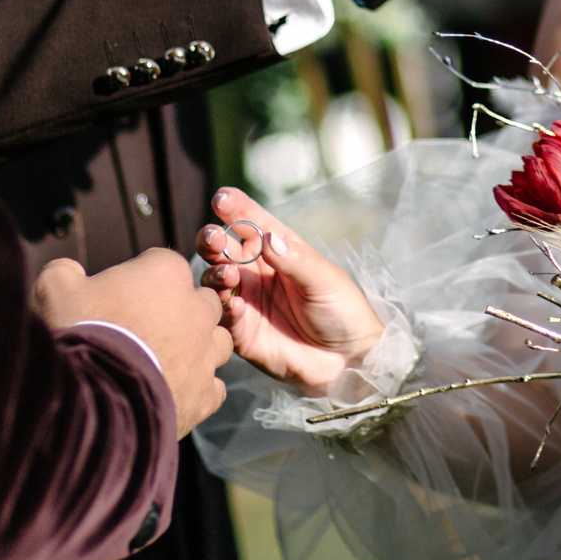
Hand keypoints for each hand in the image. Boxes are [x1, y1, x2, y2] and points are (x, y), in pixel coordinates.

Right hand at [31, 248, 232, 432]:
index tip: (119, 298)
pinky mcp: (205, 394)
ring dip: (198, 347)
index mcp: (167, 273)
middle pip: (200, 300)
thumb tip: (69, 271)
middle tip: (145, 328)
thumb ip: (65, 271)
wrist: (91, 398)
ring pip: (217, 342)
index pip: (162, 263)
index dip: (140, 279)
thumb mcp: (55, 288)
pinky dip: (199, 388)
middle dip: (180, 309)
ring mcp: (205, 353)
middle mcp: (197, 309)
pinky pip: (214, 387)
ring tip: (167, 360)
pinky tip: (174, 391)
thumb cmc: (78, 334)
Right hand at [195, 188, 384, 396]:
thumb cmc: (343, 311)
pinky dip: (225, 308)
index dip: (234, 208)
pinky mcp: (243, 333)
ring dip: (215, 273)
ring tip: (228, 275)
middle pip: (222, 249)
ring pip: (215, 280)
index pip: (250, 222)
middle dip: (212, 239)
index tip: (221, 198)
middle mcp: (257, 273)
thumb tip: (267, 238)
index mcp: (279, 250)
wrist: (349, 361)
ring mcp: (247, 302)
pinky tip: (236, 305)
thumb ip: (295, 260)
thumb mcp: (324, 279)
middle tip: (213, 238)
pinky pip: (224, 317)